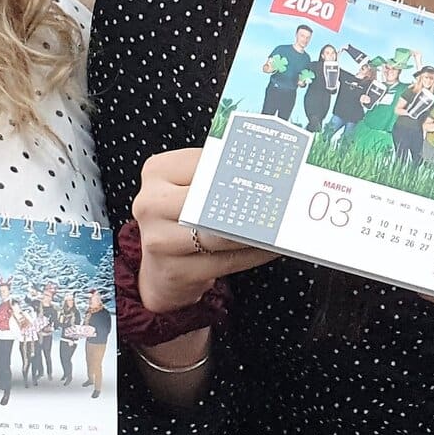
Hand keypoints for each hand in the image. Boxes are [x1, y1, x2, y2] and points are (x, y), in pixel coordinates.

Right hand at [135, 148, 276, 311]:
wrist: (161, 268)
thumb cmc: (183, 219)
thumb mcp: (190, 187)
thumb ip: (218, 173)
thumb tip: (267, 165)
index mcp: (157, 171)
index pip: (208, 163)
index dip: (243, 167)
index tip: (275, 167)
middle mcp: (150, 203)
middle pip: (211, 199)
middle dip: (250, 200)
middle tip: (283, 197)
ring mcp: (157, 240)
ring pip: (220, 234)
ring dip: (258, 231)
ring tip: (283, 224)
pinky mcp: (174, 271)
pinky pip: (225, 262)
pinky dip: (253, 254)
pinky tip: (272, 247)